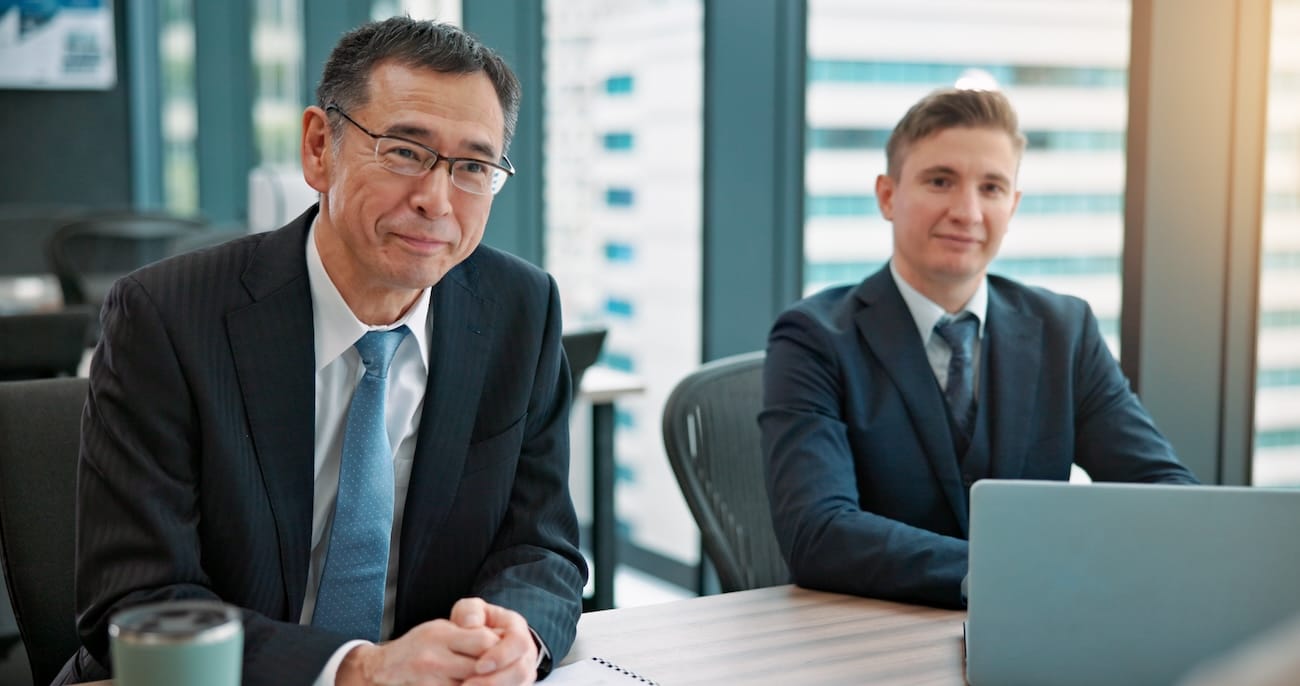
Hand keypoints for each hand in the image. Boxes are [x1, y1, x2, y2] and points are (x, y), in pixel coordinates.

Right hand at [336, 613, 500, 685]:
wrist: (382, 669)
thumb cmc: (418, 646)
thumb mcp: (441, 630)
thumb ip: (467, 634)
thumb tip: (500, 640)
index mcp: (441, 635)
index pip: (484, 641)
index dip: (498, 647)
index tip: (502, 650)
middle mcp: (435, 658)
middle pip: (481, 666)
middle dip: (494, 669)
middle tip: (501, 669)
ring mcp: (432, 680)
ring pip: (472, 684)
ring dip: (483, 681)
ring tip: (487, 677)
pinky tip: (470, 682)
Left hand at [452, 598, 537, 685]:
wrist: (477, 642)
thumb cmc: (475, 623)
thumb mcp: (471, 610)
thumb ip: (469, 611)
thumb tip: (471, 625)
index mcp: (517, 629)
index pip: (518, 642)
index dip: (501, 655)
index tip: (479, 666)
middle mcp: (526, 652)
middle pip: (520, 671)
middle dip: (494, 680)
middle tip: (467, 685)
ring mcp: (524, 672)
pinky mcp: (517, 685)